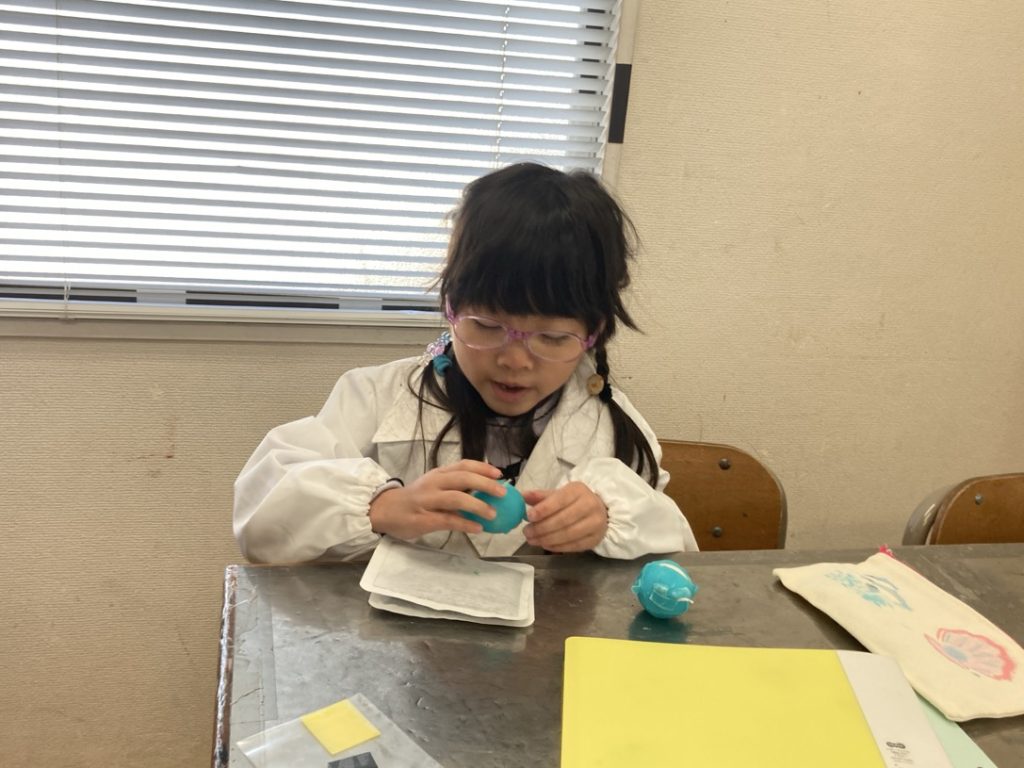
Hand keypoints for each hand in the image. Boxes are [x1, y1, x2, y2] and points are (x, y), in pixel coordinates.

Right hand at [368, 460, 505, 540]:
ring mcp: (428, 501)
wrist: (384, 510)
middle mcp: (433, 483)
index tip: (499, 474)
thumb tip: (484, 491)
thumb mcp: (433, 486)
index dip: (483, 468)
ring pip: (456, 498)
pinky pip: (448, 520)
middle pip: (463, 478)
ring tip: (493, 514)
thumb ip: (454, 487)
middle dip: (485, 484)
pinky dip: (465, 524)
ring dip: (478, 505)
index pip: (463, 465)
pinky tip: (477, 528)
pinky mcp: (424, 519)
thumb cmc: (414, 499)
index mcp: (438, 474)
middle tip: (503, 493)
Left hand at [521, 482, 608, 552]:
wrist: (599, 511)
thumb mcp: (558, 494)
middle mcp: (590, 505)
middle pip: (563, 520)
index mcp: (578, 490)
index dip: (543, 509)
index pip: (560, 500)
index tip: (529, 517)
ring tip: (533, 540)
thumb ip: (541, 496)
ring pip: (568, 534)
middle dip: (542, 528)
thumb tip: (523, 496)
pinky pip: (574, 546)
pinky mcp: (595, 539)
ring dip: (547, 539)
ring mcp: (595, 523)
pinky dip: (557, 547)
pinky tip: (545, 545)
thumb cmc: (574, 501)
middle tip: (527, 532)